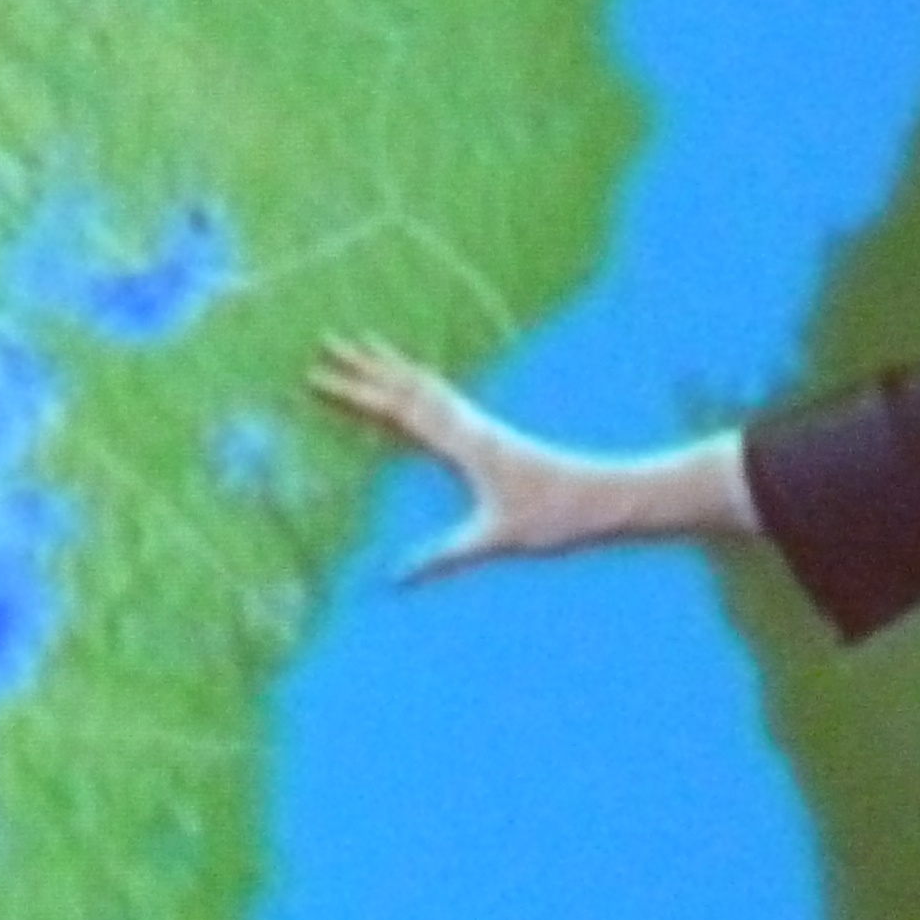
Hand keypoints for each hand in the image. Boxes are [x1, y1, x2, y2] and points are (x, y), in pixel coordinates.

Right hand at [306, 336, 615, 579]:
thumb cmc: (554, 517)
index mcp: (463, 442)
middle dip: (362, 364)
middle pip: (406, 384)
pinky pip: (443, 395)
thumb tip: (394, 579)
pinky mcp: (490, 431)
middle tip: (324, 341)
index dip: (354, 393)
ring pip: (426, 383)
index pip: (396, 409)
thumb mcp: (494, 541)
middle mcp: (469, 424)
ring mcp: (480, 424)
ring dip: (389, 364)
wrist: (605, 495)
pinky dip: (417, 380)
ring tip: (362, 343)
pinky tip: (413, 380)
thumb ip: (442, 559)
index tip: (315, 376)